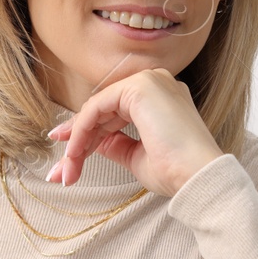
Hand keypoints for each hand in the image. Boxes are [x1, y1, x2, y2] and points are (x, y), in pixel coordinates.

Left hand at [46, 69, 225, 196]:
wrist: (197, 177)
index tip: (67, 157)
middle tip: (60, 171)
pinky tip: (74, 153)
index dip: (87, 134)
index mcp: (160, 98)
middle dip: (78, 141)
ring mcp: (149, 81)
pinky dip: (82, 130)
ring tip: (66, 170)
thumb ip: (114, 143)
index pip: (113, 112)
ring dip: (77, 140)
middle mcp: (155, 83)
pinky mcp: (140, 87)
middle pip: (102, 110)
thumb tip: (90, 142)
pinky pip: (97, 106)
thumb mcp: (136, 156)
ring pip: (97, 109)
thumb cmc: (176, 172)